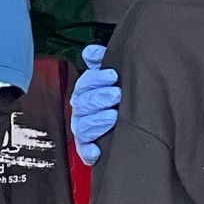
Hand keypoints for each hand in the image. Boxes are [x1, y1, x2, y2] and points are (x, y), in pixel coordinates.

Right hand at [71, 44, 119, 161]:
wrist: (122, 127)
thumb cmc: (114, 98)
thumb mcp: (109, 78)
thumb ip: (101, 63)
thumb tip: (92, 51)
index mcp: (85, 92)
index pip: (85, 83)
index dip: (97, 78)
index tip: (113, 75)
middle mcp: (81, 111)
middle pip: (83, 104)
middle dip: (99, 98)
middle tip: (117, 94)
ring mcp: (83, 130)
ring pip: (83, 126)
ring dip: (97, 121)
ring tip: (114, 116)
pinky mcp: (88, 149)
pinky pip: (84, 151)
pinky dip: (89, 151)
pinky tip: (98, 151)